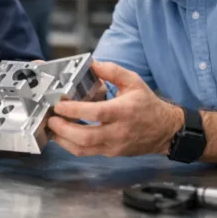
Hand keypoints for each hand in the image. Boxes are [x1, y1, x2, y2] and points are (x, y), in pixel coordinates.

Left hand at [47, 61, 183, 156]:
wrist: (164, 130)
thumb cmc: (147, 104)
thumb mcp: (133, 81)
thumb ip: (112, 71)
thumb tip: (91, 64)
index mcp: (123, 111)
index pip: (96, 113)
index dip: (75, 110)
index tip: (60, 105)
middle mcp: (118, 131)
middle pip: (86, 137)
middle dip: (64, 129)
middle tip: (51, 118)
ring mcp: (114, 145)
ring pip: (84, 150)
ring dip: (64, 140)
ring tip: (52, 128)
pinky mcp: (110, 153)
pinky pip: (87, 153)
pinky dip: (72, 146)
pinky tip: (63, 136)